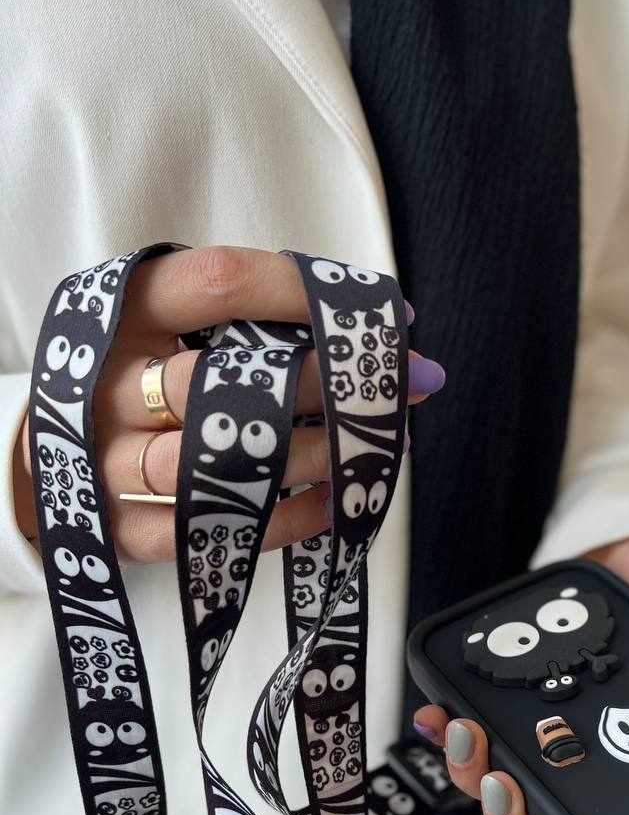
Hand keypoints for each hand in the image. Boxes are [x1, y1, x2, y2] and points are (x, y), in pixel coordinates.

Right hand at [13, 246, 443, 559]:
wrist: (38, 457)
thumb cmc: (131, 381)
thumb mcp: (163, 325)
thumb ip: (248, 321)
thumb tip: (384, 330)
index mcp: (122, 313)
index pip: (221, 284)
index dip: (310, 296)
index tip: (387, 318)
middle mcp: (107, 386)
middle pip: (227, 379)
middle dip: (328, 385)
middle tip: (404, 392)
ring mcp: (106, 462)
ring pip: (218, 461)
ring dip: (312, 456)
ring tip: (377, 450)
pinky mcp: (118, 529)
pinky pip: (209, 531)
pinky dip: (281, 520)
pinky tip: (333, 504)